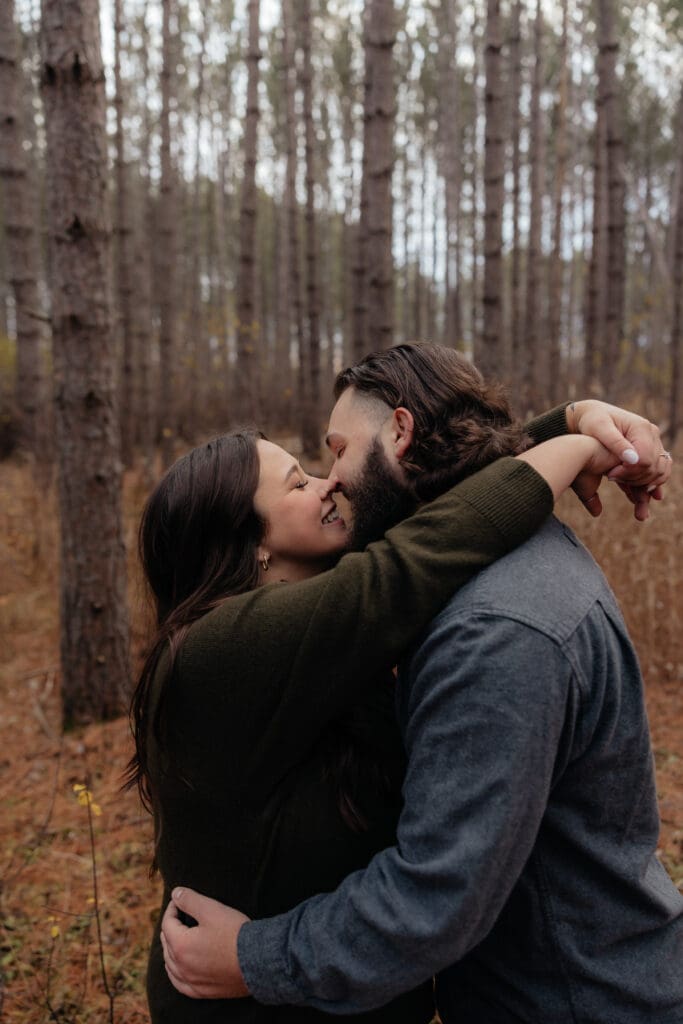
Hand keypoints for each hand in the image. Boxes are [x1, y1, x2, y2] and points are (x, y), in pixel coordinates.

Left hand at [160, 887, 250, 998]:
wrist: (257, 960)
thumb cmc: (234, 933)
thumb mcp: (212, 909)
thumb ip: (190, 900)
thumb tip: (175, 893)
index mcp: (180, 945)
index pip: (167, 924)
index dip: (172, 909)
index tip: (179, 901)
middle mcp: (181, 967)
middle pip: (167, 944)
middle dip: (170, 928)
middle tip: (178, 916)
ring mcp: (191, 982)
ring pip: (170, 965)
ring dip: (171, 949)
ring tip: (176, 939)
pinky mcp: (202, 992)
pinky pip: (179, 984)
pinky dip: (176, 973)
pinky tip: (179, 969)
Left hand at [567, 400, 672, 519]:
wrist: (590, 417)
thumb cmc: (591, 420)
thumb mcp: (598, 428)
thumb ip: (615, 442)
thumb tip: (633, 459)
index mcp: (642, 428)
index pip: (645, 459)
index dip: (629, 472)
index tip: (609, 475)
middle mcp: (652, 435)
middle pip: (653, 468)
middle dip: (635, 480)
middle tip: (611, 480)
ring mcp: (652, 444)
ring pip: (658, 472)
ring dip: (646, 489)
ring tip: (632, 500)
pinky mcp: (647, 453)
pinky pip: (655, 472)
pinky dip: (650, 487)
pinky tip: (644, 500)